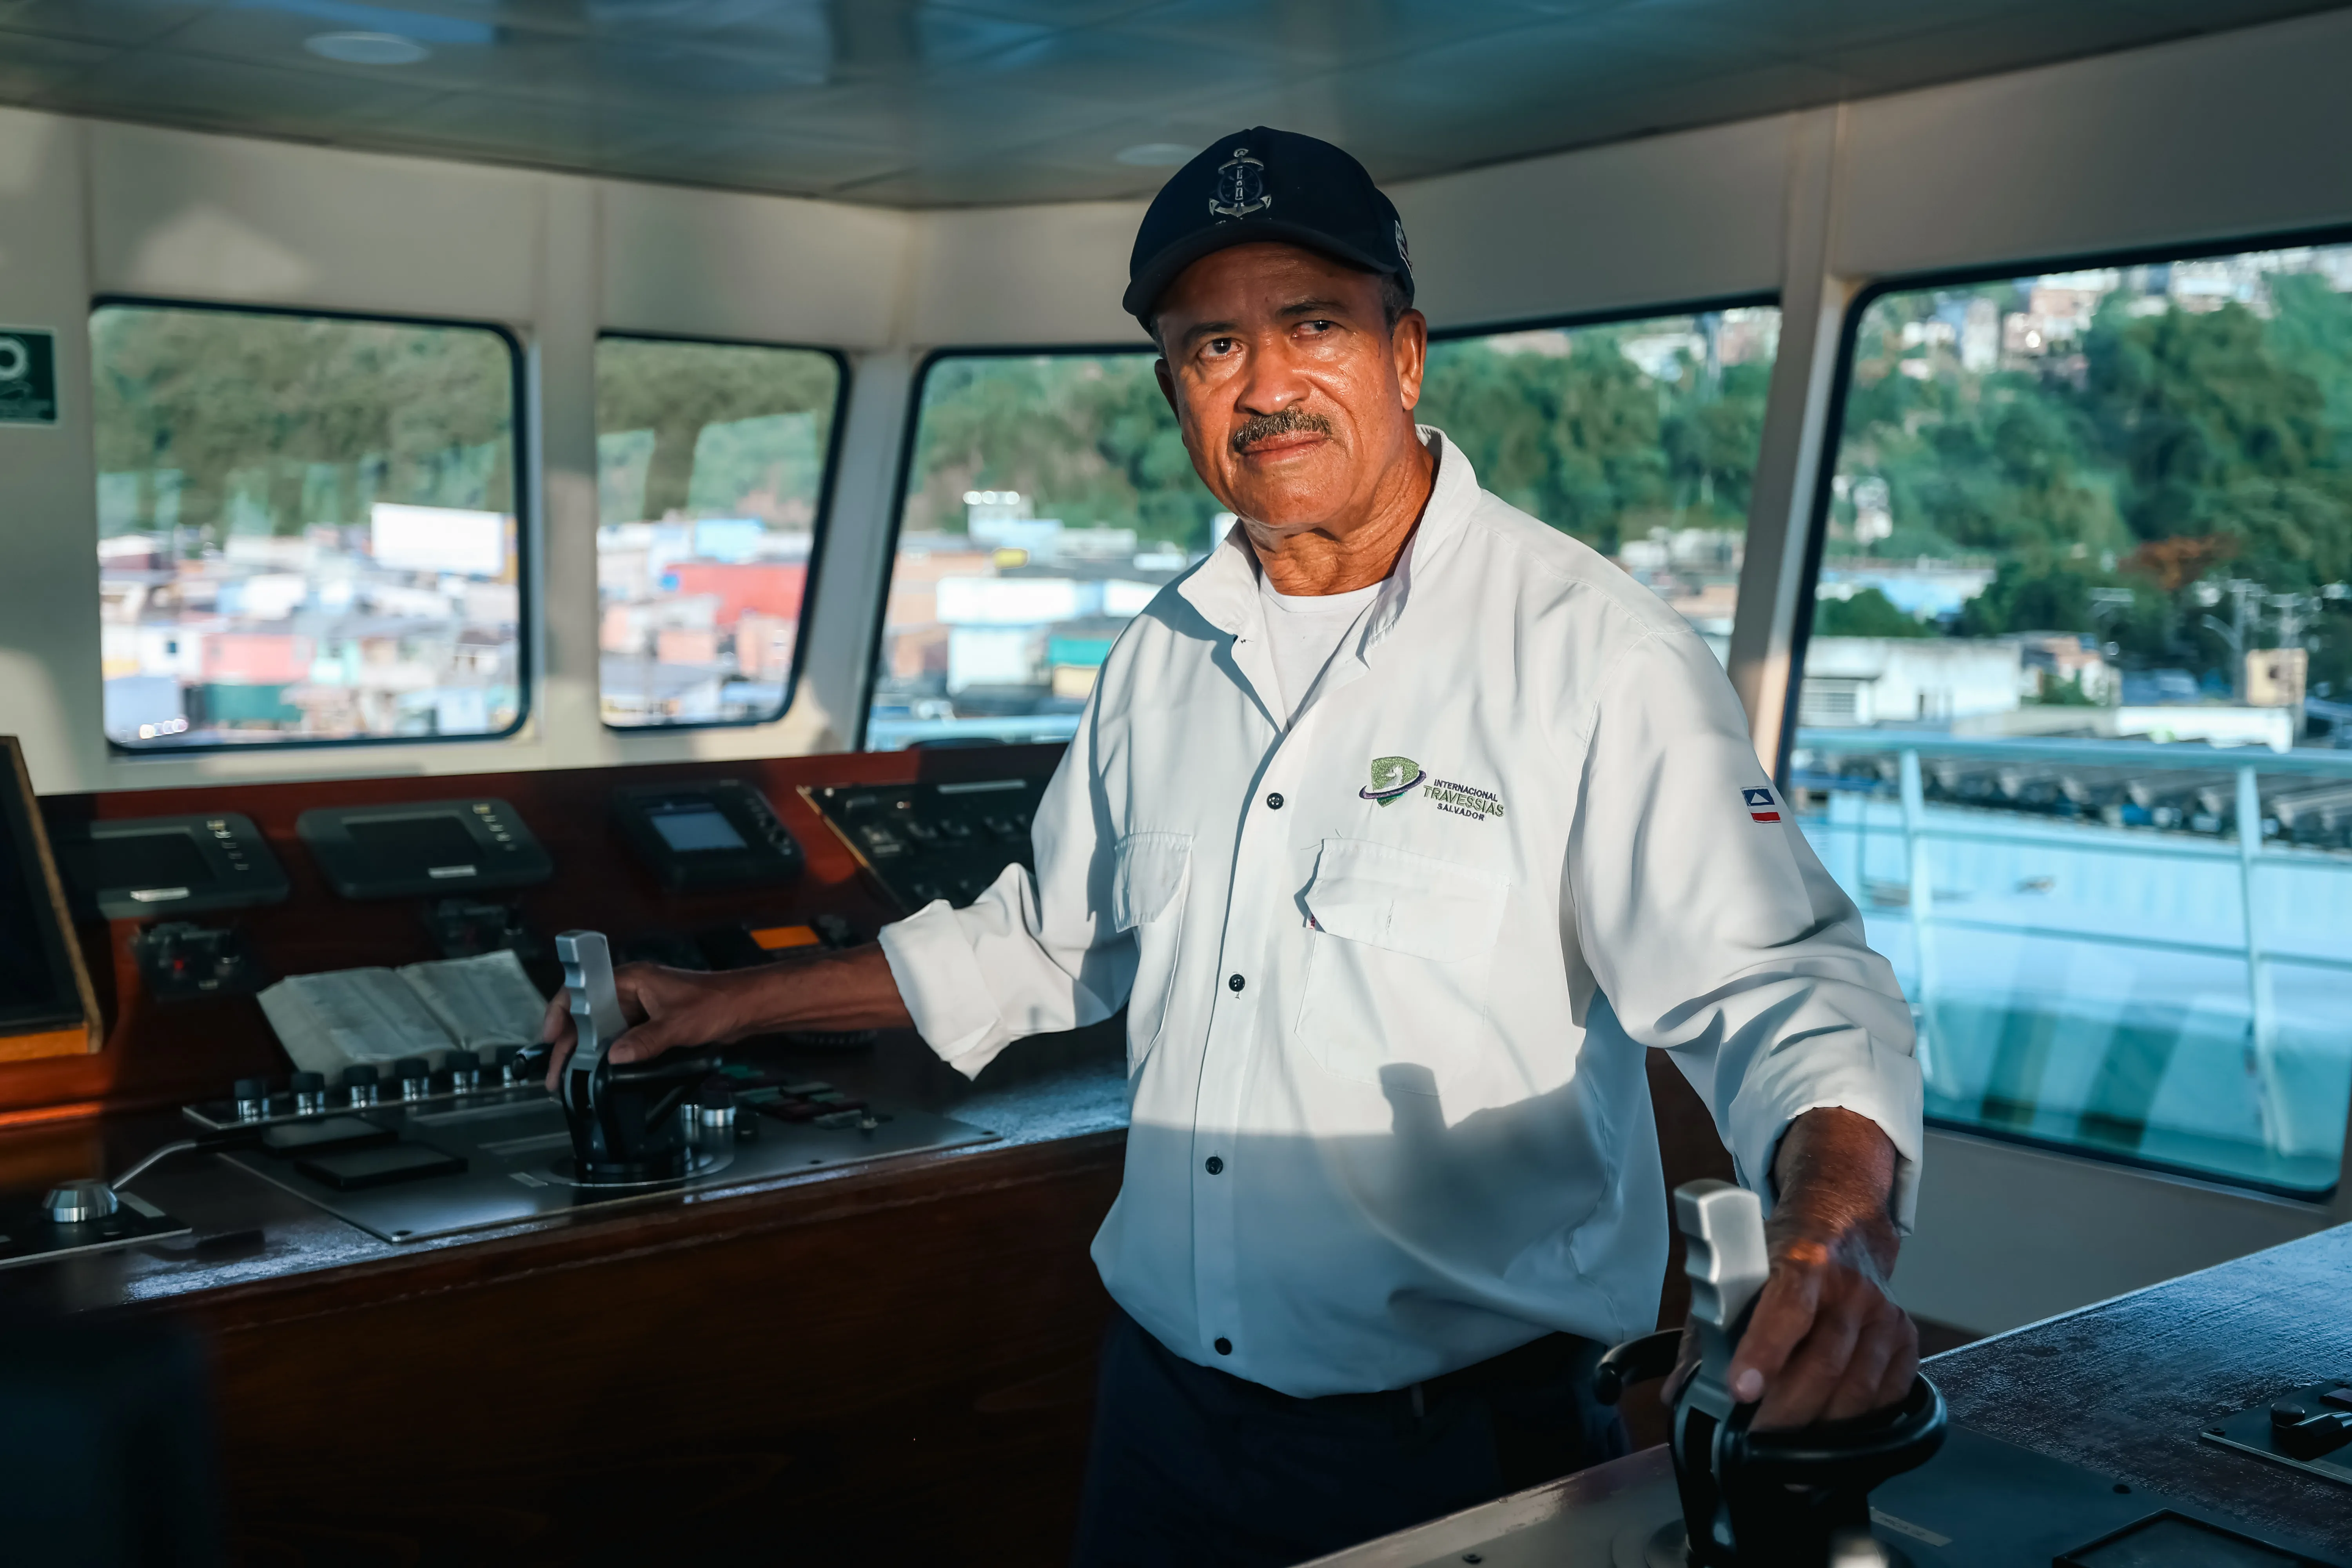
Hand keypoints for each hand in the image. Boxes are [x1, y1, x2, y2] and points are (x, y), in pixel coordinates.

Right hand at [538, 964, 764, 1088]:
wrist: (745, 1008)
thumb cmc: (717, 1003)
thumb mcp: (678, 1025)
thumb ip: (646, 1041)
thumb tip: (615, 1058)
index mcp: (631, 979)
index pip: (582, 990)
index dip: (560, 1013)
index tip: (549, 1038)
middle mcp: (630, 991)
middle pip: (587, 1016)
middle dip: (568, 1045)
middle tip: (556, 1075)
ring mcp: (639, 1008)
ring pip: (601, 1030)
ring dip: (586, 1053)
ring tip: (570, 1080)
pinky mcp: (649, 1024)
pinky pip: (620, 1039)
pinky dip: (607, 1055)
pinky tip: (599, 1074)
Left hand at [1663, 1108, 1915, 1429]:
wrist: (1843, 1224)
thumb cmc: (1780, 1256)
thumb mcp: (1737, 1275)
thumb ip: (1706, 1334)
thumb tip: (1679, 1392)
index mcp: (1802, 1261)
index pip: (1786, 1308)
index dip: (1763, 1352)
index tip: (1740, 1390)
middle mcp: (1850, 1286)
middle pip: (1824, 1361)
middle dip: (1787, 1411)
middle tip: (1758, 1441)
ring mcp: (1882, 1313)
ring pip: (1859, 1386)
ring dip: (1823, 1427)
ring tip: (1792, 1453)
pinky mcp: (1905, 1336)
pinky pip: (1889, 1394)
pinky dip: (1860, 1423)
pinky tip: (1834, 1434)